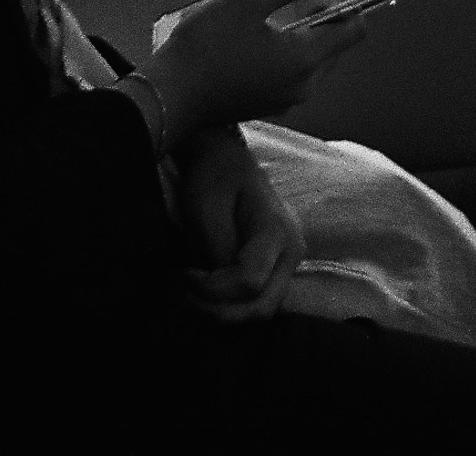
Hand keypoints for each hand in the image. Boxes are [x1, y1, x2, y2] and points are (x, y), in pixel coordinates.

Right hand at [139, 0, 367, 142]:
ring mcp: (283, 100)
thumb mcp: (245, 1)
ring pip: (309, 64)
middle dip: (321, 22)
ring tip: (269, 18)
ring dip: (300, 39)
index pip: (353, 32)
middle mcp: (301, 85)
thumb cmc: (206, 48)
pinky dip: (283, 57)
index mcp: (305, 59)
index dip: (350, 7)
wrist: (170, 97)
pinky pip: (288, 77)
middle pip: (332, 49)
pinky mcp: (264, 106)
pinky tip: (253, 42)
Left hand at [173, 129, 304, 322]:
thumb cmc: (215, 178)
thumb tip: (217, 291)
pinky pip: (258, 299)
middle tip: (185, 296)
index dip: (213, 289)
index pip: (250, 281)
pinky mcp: (278, 269)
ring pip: (262, 309)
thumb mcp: (207, 210)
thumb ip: (218, 252)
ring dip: (225, 312)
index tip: (183, 275)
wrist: (228, 162)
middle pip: (263, 306)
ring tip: (191, 295)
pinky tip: (205, 293)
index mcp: (277, 229)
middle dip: (220, 311)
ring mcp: (288, 262)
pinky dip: (231, 305)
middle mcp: (291, 251)